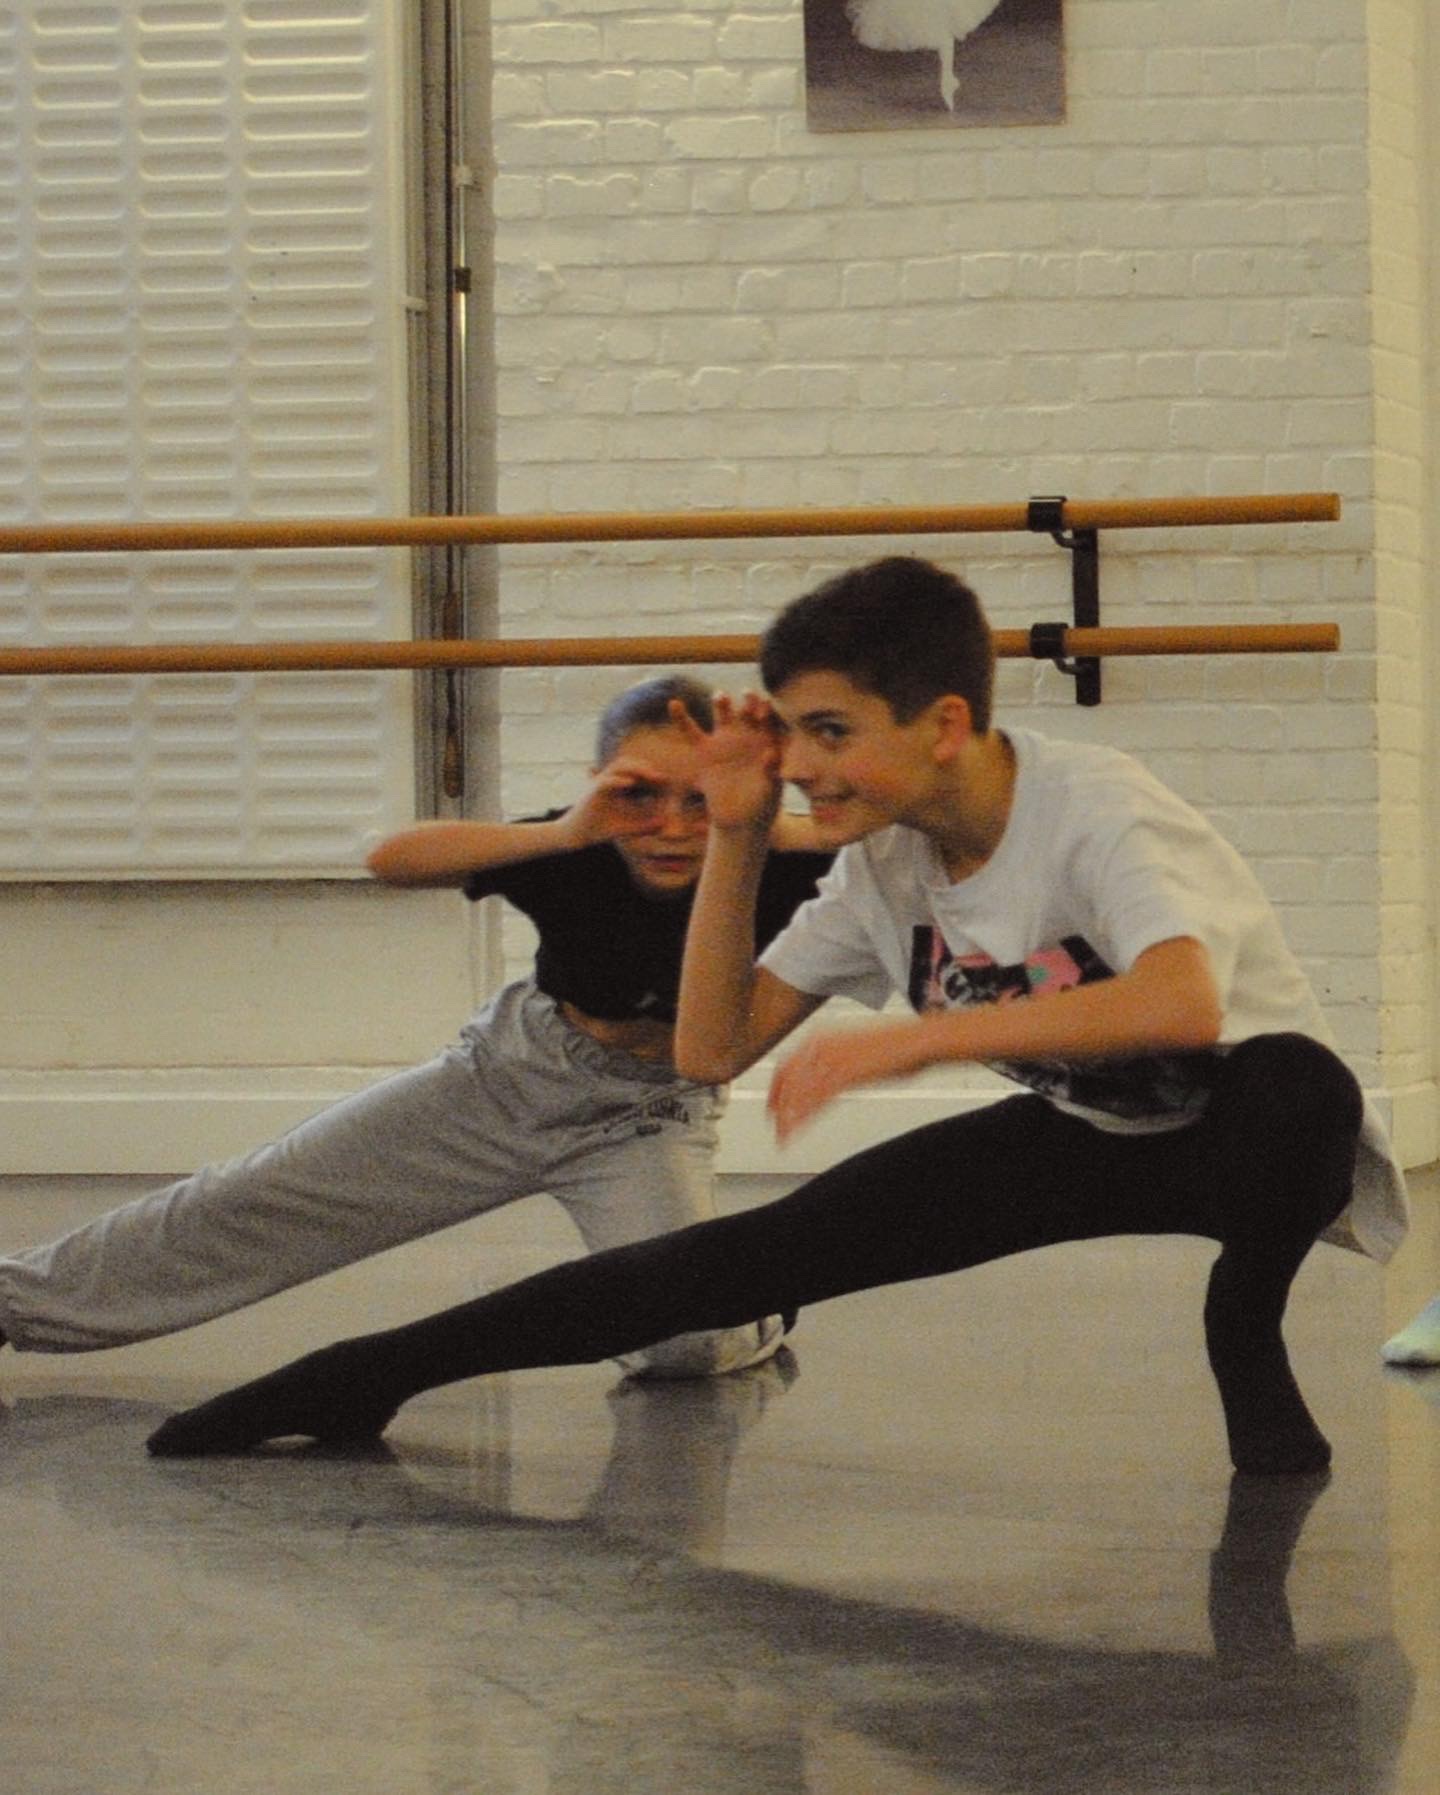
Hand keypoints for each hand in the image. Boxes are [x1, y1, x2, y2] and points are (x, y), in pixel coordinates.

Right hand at [558, 756, 670, 846]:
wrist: (577, 836)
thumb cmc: (599, 829)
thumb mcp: (627, 828)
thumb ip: (645, 826)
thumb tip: (664, 824)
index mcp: (616, 785)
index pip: (635, 771)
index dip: (650, 774)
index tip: (666, 781)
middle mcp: (608, 781)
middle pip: (628, 763)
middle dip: (645, 767)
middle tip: (661, 777)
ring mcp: (600, 784)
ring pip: (618, 766)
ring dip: (635, 768)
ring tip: (651, 775)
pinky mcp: (593, 791)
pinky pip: (606, 781)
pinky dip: (618, 780)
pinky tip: (630, 783)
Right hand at [669, 691, 782, 832]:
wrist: (740, 821)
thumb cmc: (762, 805)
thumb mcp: (771, 790)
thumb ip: (772, 771)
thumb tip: (771, 754)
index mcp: (766, 742)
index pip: (768, 722)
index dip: (766, 713)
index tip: (764, 706)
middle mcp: (746, 737)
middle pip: (747, 712)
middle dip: (748, 702)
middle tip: (746, 695)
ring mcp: (724, 742)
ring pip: (722, 716)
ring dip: (722, 704)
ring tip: (720, 696)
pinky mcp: (704, 752)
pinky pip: (691, 732)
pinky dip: (682, 719)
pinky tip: (674, 704)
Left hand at [766, 1018, 931, 1143]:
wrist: (916, 1040)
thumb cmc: (894, 1045)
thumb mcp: (855, 1049)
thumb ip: (835, 1060)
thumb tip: (827, 1075)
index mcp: (820, 1037)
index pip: (785, 1066)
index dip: (776, 1089)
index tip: (772, 1107)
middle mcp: (820, 1046)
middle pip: (786, 1082)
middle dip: (777, 1107)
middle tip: (775, 1128)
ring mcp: (831, 1061)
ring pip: (797, 1094)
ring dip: (787, 1119)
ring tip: (783, 1138)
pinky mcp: (845, 1075)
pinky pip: (815, 1101)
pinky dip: (801, 1119)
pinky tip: (796, 1132)